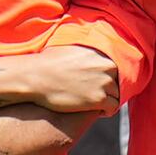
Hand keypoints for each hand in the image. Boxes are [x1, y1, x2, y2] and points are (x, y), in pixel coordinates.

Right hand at [0, 48, 117, 119]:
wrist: (37, 77)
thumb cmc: (49, 62)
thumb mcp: (71, 47)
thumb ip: (87, 50)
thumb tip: (89, 44)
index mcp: (102, 51)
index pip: (116, 66)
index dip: (109, 75)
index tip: (101, 82)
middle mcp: (107, 66)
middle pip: (119, 80)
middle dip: (110, 87)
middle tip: (98, 93)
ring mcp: (104, 83)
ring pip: (117, 94)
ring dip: (109, 99)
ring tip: (95, 102)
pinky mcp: (99, 99)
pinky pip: (113, 107)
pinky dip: (107, 110)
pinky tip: (96, 110)